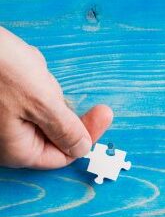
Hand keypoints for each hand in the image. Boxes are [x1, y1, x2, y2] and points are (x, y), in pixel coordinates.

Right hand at [0, 27, 112, 168]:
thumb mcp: (41, 101)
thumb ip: (66, 129)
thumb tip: (84, 148)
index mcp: (19, 150)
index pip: (64, 154)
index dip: (86, 135)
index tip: (103, 114)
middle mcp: (9, 140)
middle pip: (54, 128)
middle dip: (54, 101)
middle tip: (41, 80)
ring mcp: (3, 121)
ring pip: (42, 105)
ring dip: (41, 84)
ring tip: (23, 68)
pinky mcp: (3, 100)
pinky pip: (27, 91)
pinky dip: (30, 75)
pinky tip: (19, 62)